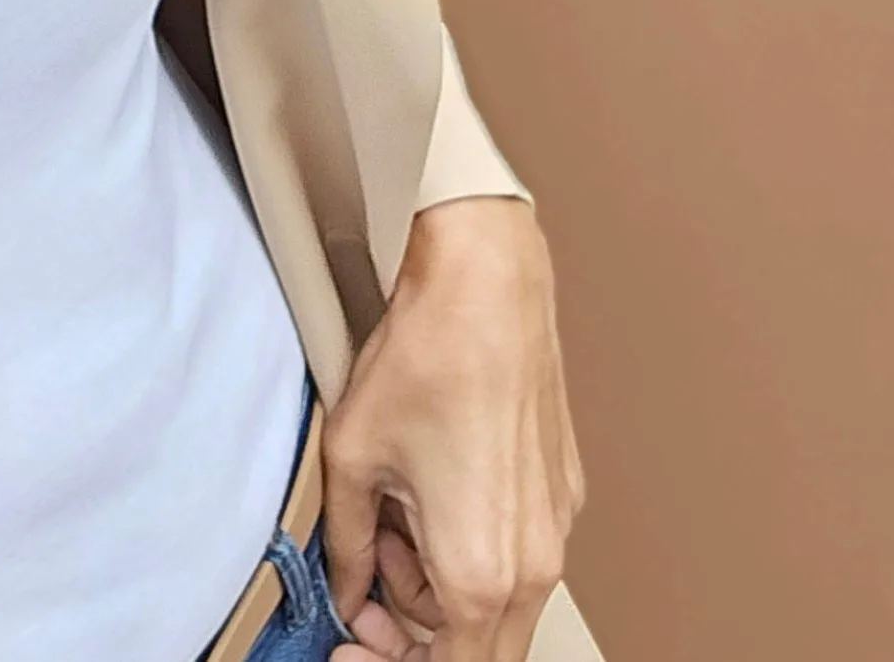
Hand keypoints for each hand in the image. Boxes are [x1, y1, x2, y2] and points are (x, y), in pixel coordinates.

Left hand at [322, 196, 583, 661]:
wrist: (487, 286)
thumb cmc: (427, 357)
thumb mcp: (353, 458)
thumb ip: (347, 547)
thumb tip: (348, 588)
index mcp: (478, 573)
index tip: (355, 647)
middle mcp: (532, 563)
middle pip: (477, 648)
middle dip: (415, 631)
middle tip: (367, 586)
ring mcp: (555, 529)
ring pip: (497, 605)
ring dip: (439, 585)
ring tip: (394, 516)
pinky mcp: (563, 493)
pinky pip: (517, 556)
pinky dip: (471, 548)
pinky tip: (431, 493)